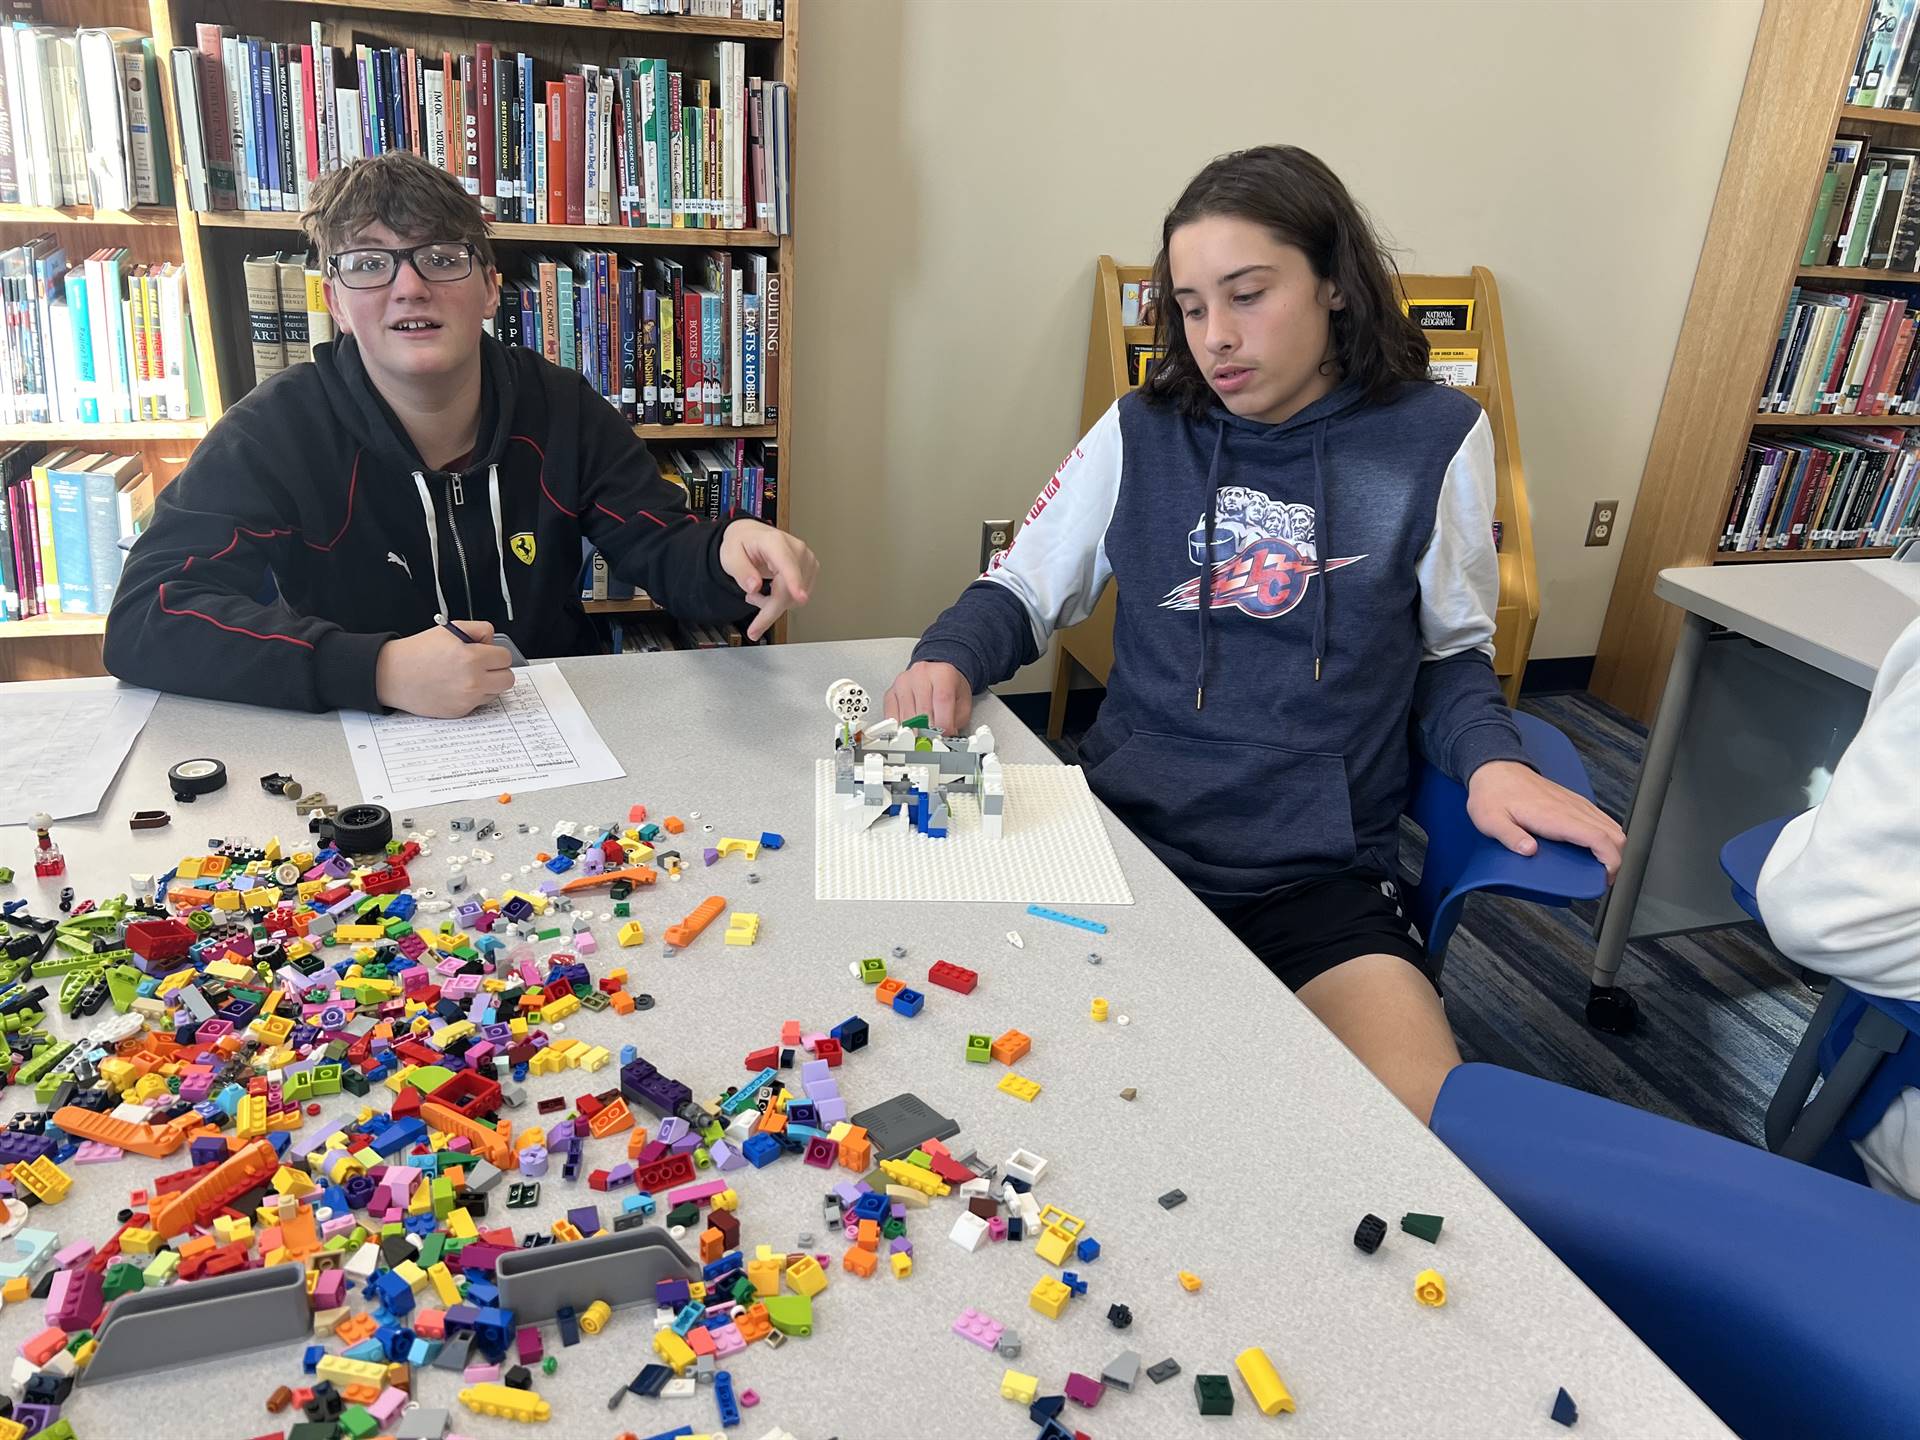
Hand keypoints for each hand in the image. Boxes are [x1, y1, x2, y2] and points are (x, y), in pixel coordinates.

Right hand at [374, 620, 514, 717]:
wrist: (392, 675)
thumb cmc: (418, 652)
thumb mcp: (450, 629)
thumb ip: (479, 630)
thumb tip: (492, 641)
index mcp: (471, 658)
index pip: (505, 657)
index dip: (496, 653)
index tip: (487, 653)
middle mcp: (472, 681)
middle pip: (507, 679)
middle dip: (498, 670)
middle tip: (483, 665)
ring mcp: (467, 699)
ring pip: (495, 693)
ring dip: (487, 684)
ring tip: (467, 675)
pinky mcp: (459, 712)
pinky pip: (478, 704)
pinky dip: (473, 696)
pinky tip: (456, 686)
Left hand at [719, 520, 817, 640]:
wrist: (751, 536)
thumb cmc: (742, 543)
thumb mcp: (730, 556)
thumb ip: (741, 571)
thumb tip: (754, 587)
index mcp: (774, 542)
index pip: (787, 565)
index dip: (794, 583)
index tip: (800, 598)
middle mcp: (796, 549)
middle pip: (789, 590)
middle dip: (768, 607)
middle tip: (749, 600)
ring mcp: (806, 559)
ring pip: (794, 598)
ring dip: (774, 603)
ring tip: (757, 590)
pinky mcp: (810, 569)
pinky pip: (798, 597)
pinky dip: (783, 600)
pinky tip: (771, 589)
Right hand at [884, 661, 972, 733]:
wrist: (937, 677)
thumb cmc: (950, 689)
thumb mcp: (962, 704)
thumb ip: (954, 721)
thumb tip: (944, 739)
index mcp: (942, 674)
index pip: (942, 699)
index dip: (943, 723)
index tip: (944, 736)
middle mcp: (920, 675)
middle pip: (922, 711)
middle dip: (929, 732)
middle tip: (934, 742)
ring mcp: (903, 683)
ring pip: (906, 717)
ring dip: (915, 733)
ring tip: (924, 739)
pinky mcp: (890, 693)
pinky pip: (892, 717)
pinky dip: (901, 729)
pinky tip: (910, 732)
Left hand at [1466, 760, 1625, 879]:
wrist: (1495, 769)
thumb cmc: (1493, 794)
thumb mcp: (1491, 820)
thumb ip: (1510, 836)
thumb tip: (1529, 851)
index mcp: (1555, 815)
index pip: (1598, 837)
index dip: (1610, 861)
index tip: (1605, 878)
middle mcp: (1571, 808)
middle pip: (1614, 834)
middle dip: (1616, 859)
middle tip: (1602, 879)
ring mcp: (1575, 804)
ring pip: (1611, 826)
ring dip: (1613, 848)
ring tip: (1600, 868)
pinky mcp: (1573, 802)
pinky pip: (1600, 819)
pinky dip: (1606, 836)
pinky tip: (1594, 848)